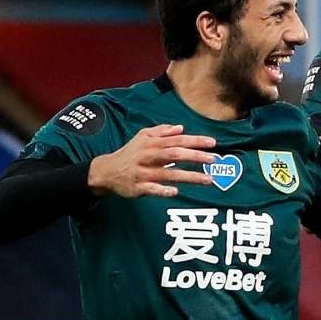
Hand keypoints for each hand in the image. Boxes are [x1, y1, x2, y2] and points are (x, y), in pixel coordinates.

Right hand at [88, 125, 217, 198]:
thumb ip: (161, 132)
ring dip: (189, 176)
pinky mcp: (138, 187)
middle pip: (175, 154)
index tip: (212, 143)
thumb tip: (180, 128)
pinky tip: (176, 192)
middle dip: (195, 156)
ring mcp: (143, 172)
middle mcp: (148, 156)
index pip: (177, 140)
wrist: (107, 171)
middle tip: (213, 159)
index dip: (195, 141)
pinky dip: (163, 190)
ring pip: (168, 174)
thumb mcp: (142, 137)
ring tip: (207, 179)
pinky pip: (152, 189)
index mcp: (151, 143)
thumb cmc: (129, 153)